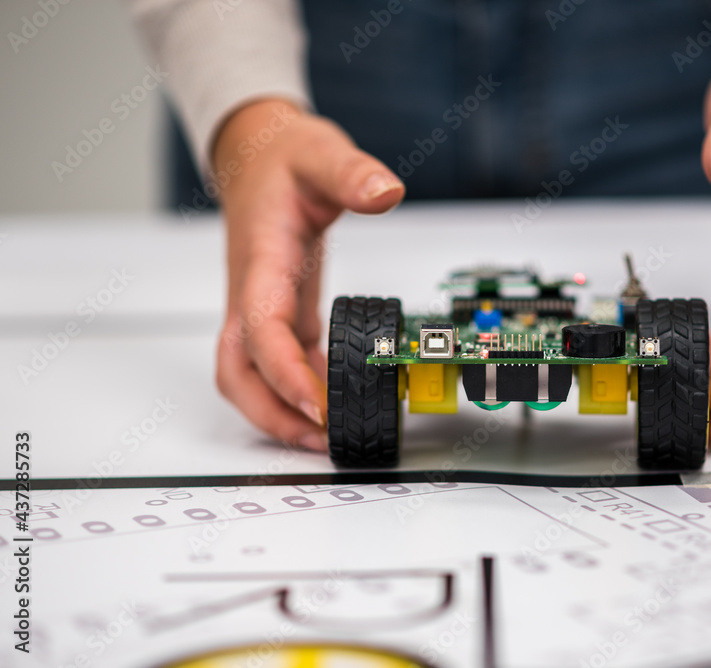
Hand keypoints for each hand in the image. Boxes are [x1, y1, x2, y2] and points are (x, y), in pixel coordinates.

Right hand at [212, 99, 403, 450]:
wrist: (255, 152)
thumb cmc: (281, 157)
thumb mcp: (320, 151)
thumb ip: (352, 172)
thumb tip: (385, 193)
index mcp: (261, 260)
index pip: (260, 329)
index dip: (283, 372)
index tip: (315, 404)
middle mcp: (253, 293)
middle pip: (238, 371)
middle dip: (271, 413)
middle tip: (319, 439)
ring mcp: (261, 307)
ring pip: (249, 376)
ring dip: (278, 412)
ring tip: (324, 435)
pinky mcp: (278, 312)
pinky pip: (276, 364)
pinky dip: (296, 391)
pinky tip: (330, 402)